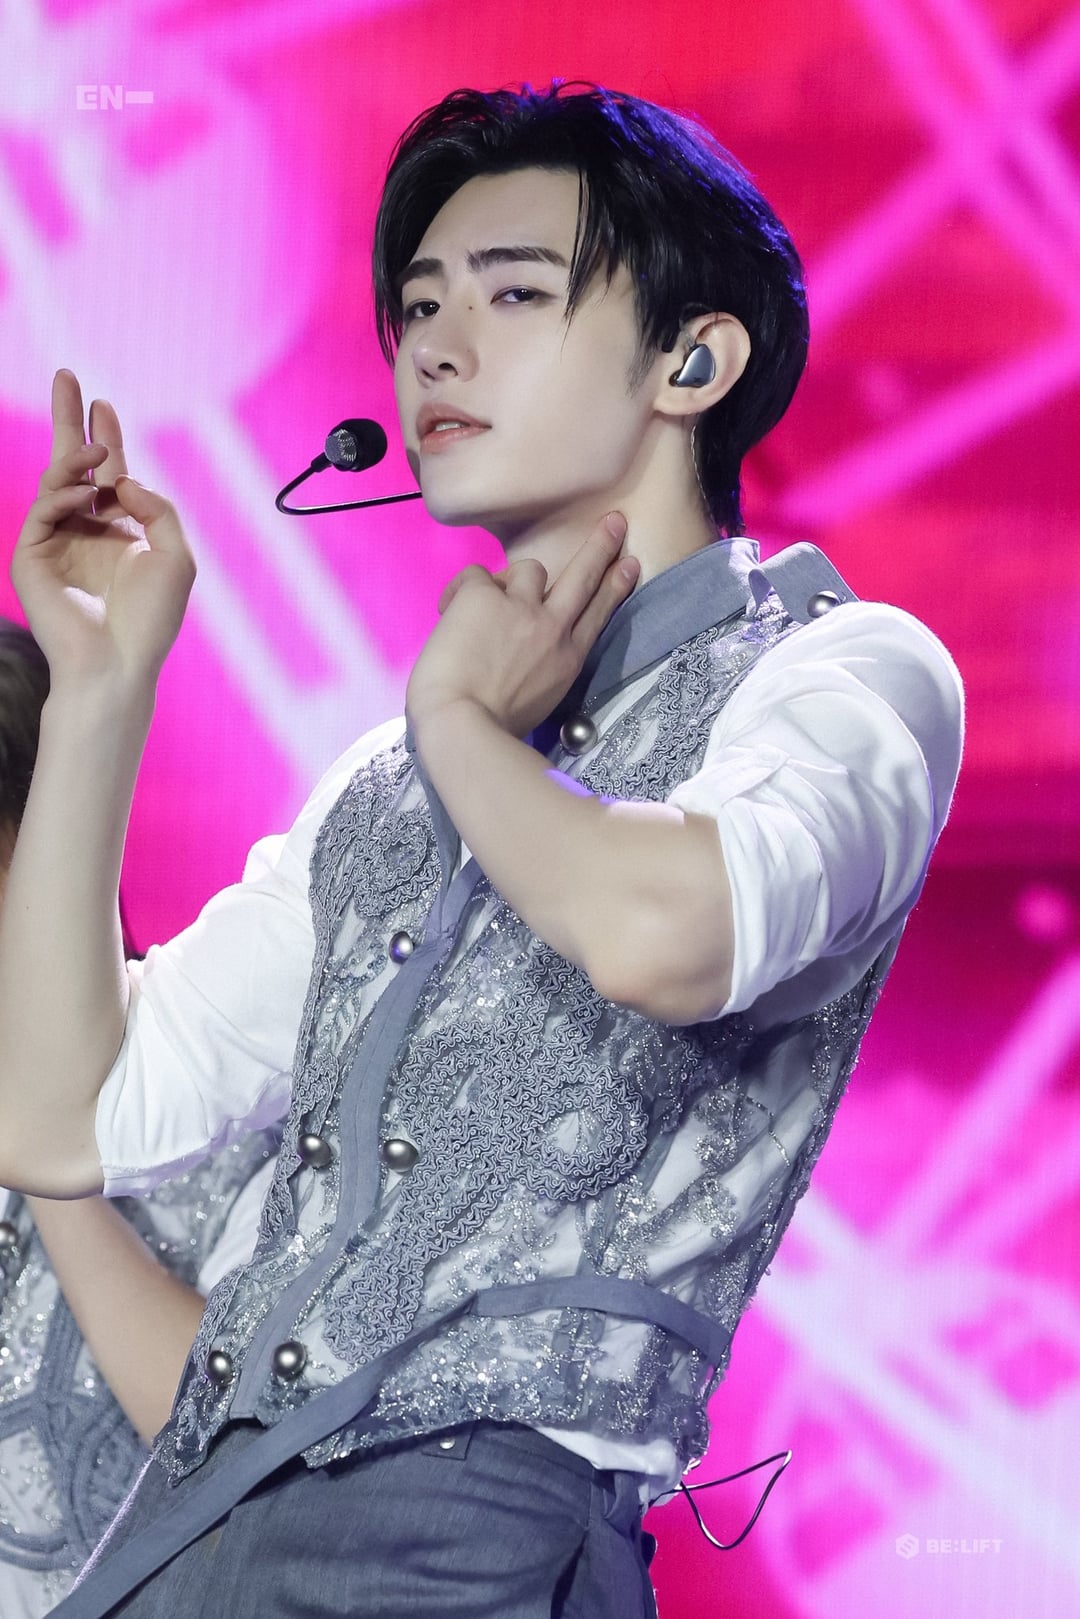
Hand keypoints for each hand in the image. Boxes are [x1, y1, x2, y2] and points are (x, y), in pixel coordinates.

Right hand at [12, 370, 194, 691]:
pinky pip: (44, 510)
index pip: (109, 475)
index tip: (103, 403)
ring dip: (76, 460)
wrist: (118, 663)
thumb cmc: (152, 620)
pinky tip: (86, 494)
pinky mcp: (31, 556)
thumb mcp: (175, 555)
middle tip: (67, 377)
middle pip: (71, 464)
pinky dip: (64, 496)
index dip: (106, 438)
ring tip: (95, 450)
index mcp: (118, 532)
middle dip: (69, 421)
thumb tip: (124, 479)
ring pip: (57, 483)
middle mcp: (84, 532)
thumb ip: (159, 509)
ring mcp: (54, 543)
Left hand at [406, 512, 639, 738]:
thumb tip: (523, 646)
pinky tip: (450, 613)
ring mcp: (521, 607)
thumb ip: (542, 666)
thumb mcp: (538, 700)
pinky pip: (476, 575)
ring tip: (488, 609)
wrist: (460, 722)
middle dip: (600, 547)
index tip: (630, 564)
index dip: (615, 587)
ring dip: (512, 583)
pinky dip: (461, 592)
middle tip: (613, 522)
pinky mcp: (484, 595)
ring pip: (529, 569)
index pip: (598, 615)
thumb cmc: (492, 727)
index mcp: (568, 660)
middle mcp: (552, 628)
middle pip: (583, 577)